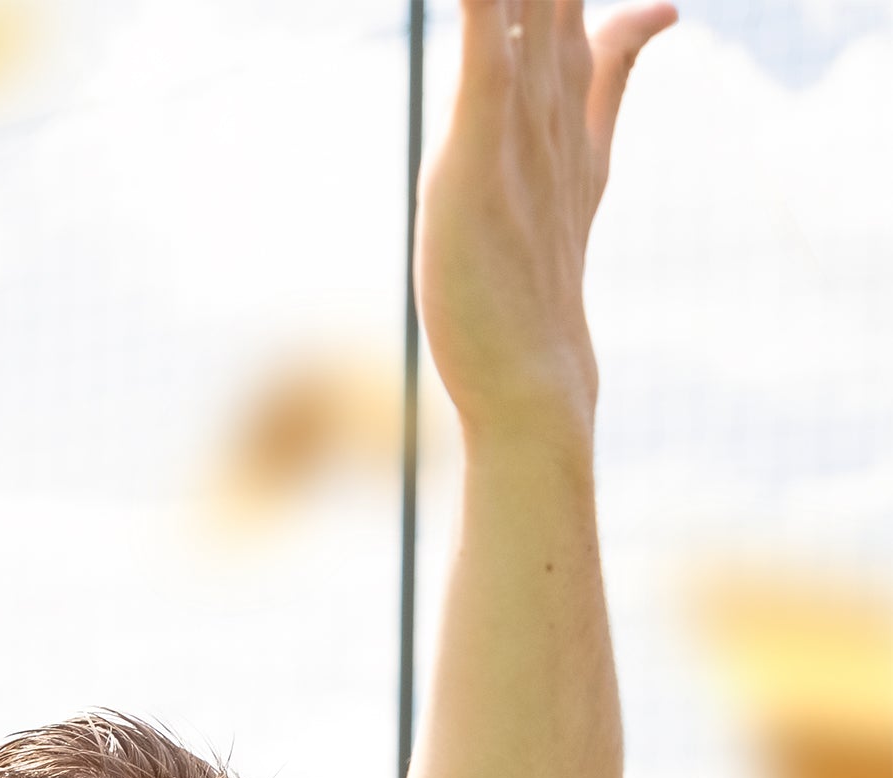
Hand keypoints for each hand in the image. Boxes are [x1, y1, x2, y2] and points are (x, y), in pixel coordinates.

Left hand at [415, 0, 674, 449]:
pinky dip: (480, 2)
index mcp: (570, 102)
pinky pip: (482, 47)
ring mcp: (521, 123)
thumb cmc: (534, 285)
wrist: (532, 379)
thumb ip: (610, 83)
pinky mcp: (481, 152)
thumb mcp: (578, 167)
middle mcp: (553, 98)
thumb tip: (658, 14)